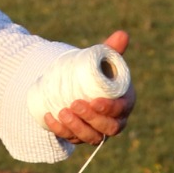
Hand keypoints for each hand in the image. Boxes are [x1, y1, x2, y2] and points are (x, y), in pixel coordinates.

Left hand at [44, 30, 134, 145]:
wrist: (79, 83)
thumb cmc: (96, 71)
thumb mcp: (102, 60)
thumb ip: (112, 49)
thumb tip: (122, 33)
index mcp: (124, 102)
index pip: (121, 110)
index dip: (110, 109)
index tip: (95, 101)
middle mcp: (114, 120)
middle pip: (108, 128)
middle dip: (91, 119)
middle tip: (74, 104)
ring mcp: (97, 130)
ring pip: (91, 137)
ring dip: (76, 127)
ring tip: (61, 112)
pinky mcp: (80, 136)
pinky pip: (72, 138)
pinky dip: (60, 130)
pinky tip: (49, 117)